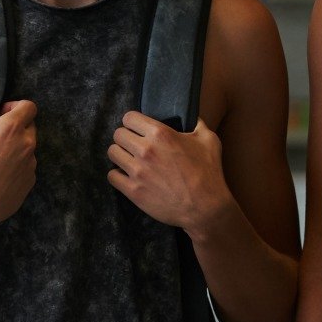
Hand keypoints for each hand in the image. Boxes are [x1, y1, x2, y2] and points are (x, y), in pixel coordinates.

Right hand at [0, 100, 37, 231]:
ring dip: (16, 148)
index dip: (16, 106)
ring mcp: (30, 164)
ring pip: (27, 148)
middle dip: (15, 127)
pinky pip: (26, 167)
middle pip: (29, 126)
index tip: (3, 112)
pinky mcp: (30, 181)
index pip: (28, 107)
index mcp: (11, 129)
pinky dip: (16, 166)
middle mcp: (26, 144)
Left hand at [107, 111, 232, 235]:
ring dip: (120, 154)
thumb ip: (197, 123)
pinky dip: (118, 175)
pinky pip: (112, 176)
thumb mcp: (209, 140)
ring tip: (128, 159)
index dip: (133, 122)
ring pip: (112, 153)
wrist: (205, 207)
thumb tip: (191, 114)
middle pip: (118, 134)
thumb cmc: (209, 172)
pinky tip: (127, 175)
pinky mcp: (133, 190)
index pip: (129, 118)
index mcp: (161, 134)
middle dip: (125, 137)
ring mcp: (137, 171)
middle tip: (133, 144)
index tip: (137, 128)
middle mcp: (146, 150)